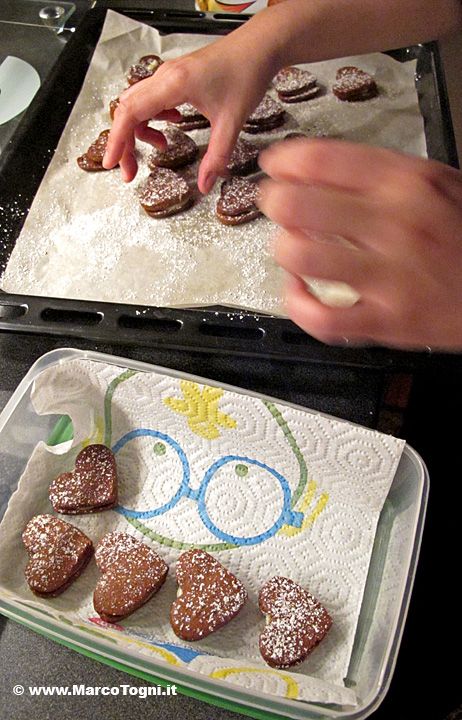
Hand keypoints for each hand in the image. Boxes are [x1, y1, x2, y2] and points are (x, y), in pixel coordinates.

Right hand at [103, 34, 276, 191]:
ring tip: (160, 147)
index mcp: (173, 84)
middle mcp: (165, 77)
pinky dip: (154, 117)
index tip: (112, 163)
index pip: (131, 113)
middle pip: (128, 111)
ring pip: (137, 104)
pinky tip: (173, 125)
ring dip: (140, 130)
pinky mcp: (175, 77)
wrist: (258, 47)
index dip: (117, 140)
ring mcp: (168, 75)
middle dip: (125, 142)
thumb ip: (216, 156)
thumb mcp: (232, 122)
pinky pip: (151, 99)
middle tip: (131, 170)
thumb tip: (203, 184)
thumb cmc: (246, 74)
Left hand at [258, 138, 461, 350]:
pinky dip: (297, 303)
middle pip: (299, 204)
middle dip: (276, 203)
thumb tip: (318, 168)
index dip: (285, 162)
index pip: (322, 160)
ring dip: (285, 250)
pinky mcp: (387, 321)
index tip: (275, 167)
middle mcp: (396, 224)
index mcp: (408, 182)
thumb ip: (382, 174)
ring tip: (291, 246)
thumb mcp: (438, 184)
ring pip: (301, 257)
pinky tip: (299, 290)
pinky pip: (320, 317)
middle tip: (276, 205)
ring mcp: (390, 276)